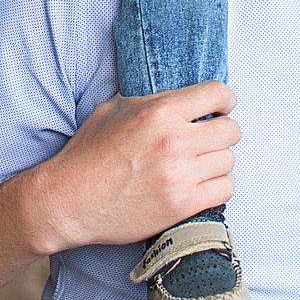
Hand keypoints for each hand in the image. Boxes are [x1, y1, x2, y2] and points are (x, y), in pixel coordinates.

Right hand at [11, 83, 239, 254]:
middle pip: (230, 130)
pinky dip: (217, 185)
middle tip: (208, 138)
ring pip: (228, 160)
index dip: (224, 100)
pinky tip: (201, 183)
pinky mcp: (181, 205)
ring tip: (200, 163)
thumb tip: (179, 98)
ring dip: (217, 160)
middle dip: (222, 131)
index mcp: (160, 112)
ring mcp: (180, 176)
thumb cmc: (88, 154)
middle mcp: (175, 141)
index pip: (217, 94)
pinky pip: (224, 189)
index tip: (220, 107)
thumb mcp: (114, 110)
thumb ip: (152, 101)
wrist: (69, 200)